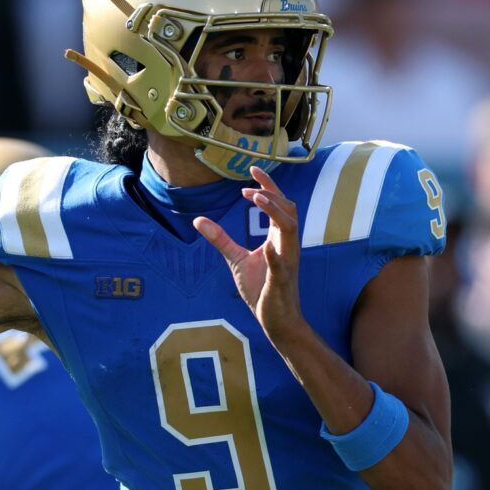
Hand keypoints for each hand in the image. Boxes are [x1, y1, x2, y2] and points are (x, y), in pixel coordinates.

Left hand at [192, 166, 307, 343]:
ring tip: (256, 198)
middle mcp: (287, 246)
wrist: (276, 321)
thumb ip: (221, 239)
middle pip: (288, 209)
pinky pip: (282, 265)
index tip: (253, 169)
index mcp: (279, 239)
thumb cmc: (262, 290)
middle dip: (271, 194)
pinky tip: (266, 246)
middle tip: (249, 186)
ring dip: (275, 212)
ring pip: (291, 229)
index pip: (279, 205)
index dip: (268, 185)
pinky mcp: (282, 282)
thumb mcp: (236, 260)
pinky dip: (276, 254)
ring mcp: (287, 263)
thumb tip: (198, 220)